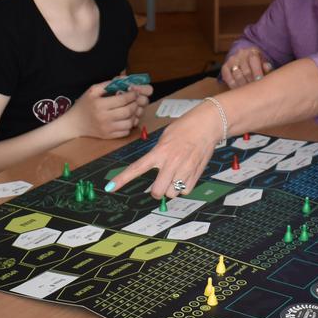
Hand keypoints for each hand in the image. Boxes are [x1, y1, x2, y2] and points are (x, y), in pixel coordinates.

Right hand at [65, 84, 141, 140]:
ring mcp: (107, 129)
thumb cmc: (84, 104)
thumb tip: (124, 79)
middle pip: (128, 111)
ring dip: (134, 115)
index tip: (134, 92)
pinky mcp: (108, 136)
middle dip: (135, 104)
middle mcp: (104, 118)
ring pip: (129, 123)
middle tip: (135, 100)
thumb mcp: (92, 90)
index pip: (123, 99)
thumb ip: (108, 84)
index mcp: (100, 104)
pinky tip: (126, 119)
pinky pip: (125, 132)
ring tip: (132, 110)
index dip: (132, 95)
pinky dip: (129, 125)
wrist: (74, 123)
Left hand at [107, 97, 224, 198]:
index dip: (122, 179)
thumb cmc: (185, 127)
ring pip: (171, 193)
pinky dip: (183, 187)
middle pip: (157, 191)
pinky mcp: (196, 174)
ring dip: (171, 189)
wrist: (208, 124)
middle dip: (156, 190)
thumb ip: (158, 154)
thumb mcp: (166, 137)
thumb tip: (156, 168)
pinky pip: (185, 191)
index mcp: (159, 152)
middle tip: (159, 183)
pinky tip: (185, 175)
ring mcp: (184, 170)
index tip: (110, 187)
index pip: (137, 168)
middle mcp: (170, 163)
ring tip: (176, 175)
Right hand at [221, 47, 271, 87]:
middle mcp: (240, 54)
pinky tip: (238, 89)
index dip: (257, 72)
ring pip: (237, 75)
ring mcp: (232, 60)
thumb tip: (267, 67)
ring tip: (247, 90)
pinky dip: (233, 85)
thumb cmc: (257, 64)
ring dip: (243, 85)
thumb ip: (266, 67)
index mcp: (252, 52)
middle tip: (254, 89)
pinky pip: (227, 77)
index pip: (254, 60)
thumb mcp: (263, 63)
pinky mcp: (225, 67)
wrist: (244, 59)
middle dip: (251, 81)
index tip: (260, 81)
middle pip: (246, 70)